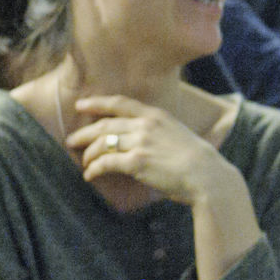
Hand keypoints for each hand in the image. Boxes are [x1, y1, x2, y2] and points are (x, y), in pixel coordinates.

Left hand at [64, 95, 238, 205]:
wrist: (207, 176)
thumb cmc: (196, 161)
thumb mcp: (176, 134)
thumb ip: (155, 132)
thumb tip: (135, 141)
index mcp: (156, 115)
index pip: (120, 103)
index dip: (97, 103)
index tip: (80, 105)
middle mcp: (146, 125)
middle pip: (104, 125)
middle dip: (84, 134)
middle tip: (71, 141)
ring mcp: (140, 142)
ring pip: (101, 144)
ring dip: (88, 155)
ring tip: (84, 163)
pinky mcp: (136, 162)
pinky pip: (105, 163)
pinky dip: (94, 169)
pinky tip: (90, 175)